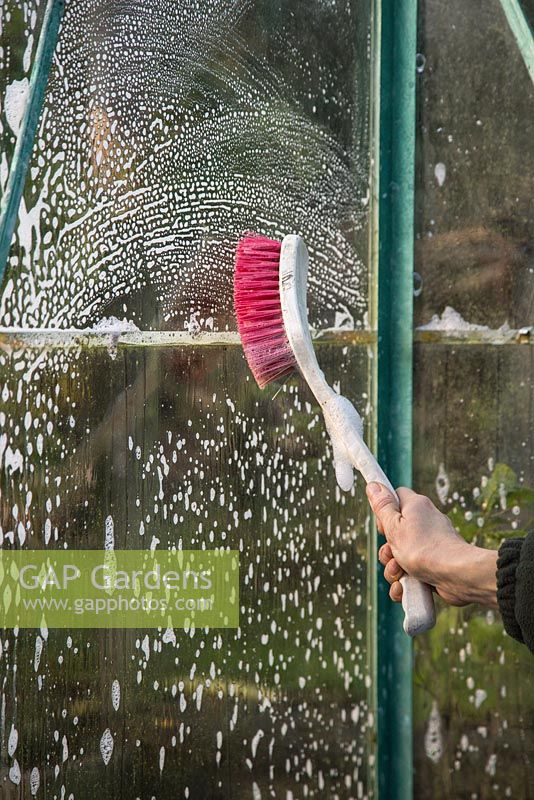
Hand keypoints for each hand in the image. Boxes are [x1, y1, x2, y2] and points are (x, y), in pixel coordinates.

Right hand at [366, 483, 497, 608]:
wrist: (457, 575)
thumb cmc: (424, 548)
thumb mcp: (395, 526)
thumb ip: (382, 506)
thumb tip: (373, 484)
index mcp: (416, 507)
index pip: (396, 498)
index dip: (384, 512)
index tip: (382, 526)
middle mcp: (425, 523)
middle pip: (395, 533)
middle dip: (387, 550)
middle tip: (391, 554)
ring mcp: (430, 546)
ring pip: (401, 557)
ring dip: (393, 569)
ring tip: (400, 574)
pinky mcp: (434, 567)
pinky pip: (412, 574)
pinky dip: (406, 583)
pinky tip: (404, 589)